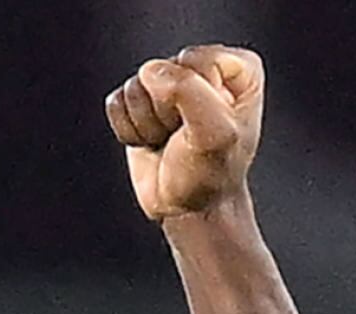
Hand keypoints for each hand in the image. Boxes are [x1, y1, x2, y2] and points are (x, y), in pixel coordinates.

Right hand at [104, 44, 264, 221]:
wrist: (189, 209)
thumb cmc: (210, 175)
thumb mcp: (214, 135)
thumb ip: (188, 92)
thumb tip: (149, 72)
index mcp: (239, 69)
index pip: (197, 62)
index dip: (196, 99)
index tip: (206, 127)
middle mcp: (203, 68)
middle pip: (162, 70)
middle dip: (168, 112)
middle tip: (186, 138)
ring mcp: (168, 82)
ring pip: (136, 86)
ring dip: (149, 125)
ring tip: (170, 142)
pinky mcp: (139, 99)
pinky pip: (117, 102)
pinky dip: (130, 130)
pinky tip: (151, 141)